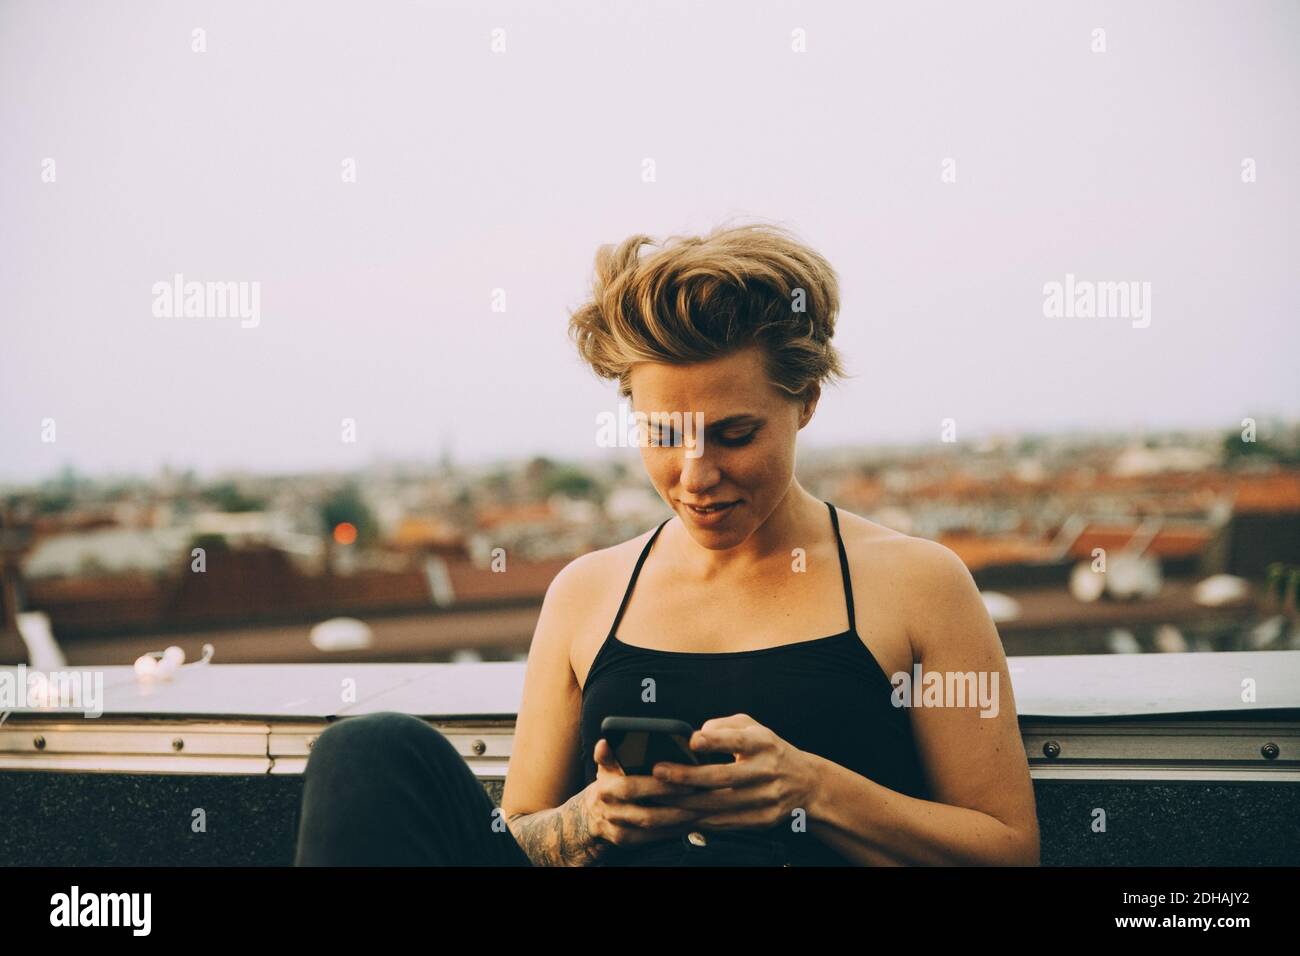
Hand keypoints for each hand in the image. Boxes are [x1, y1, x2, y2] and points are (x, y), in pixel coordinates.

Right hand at [578, 737, 708, 858]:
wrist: (591, 814)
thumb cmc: (608, 783)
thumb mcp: (605, 767)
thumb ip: (608, 755)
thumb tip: (605, 742)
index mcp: (606, 787)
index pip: (632, 786)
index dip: (658, 785)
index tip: (682, 776)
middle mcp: (610, 810)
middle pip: (646, 810)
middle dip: (674, 803)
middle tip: (698, 792)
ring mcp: (618, 828)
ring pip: (652, 826)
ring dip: (677, 818)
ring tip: (701, 807)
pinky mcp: (626, 840)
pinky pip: (652, 837)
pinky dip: (672, 830)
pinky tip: (690, 821)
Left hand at [647, 714, 819, 831]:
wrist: (806, 783)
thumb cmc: (769, 750)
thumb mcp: (753, 727)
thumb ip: (723, 726)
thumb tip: (696, 734)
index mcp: (763, 743)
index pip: (738, 740)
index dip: (715, 741)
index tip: (692, 741)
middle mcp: (767, 771)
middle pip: (724, 777)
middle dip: (688, 776)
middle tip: (660, 772)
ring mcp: (766, 798)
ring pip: (721, 804)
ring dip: (686, 802)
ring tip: (659, 796)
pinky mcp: (763, 820)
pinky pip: (727, 822)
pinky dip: (701, 819)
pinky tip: (680, 815)